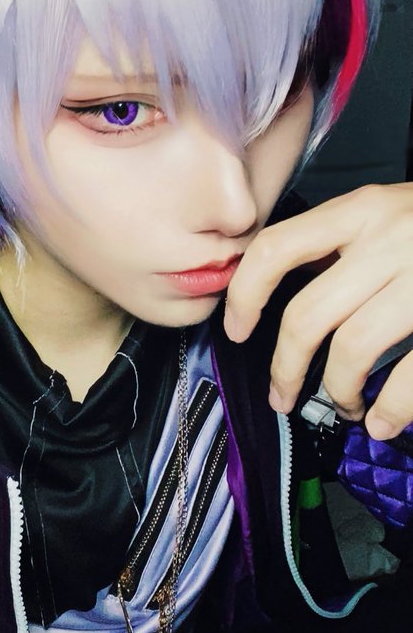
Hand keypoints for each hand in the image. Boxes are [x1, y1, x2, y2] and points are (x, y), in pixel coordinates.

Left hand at [223, 184, 412, 440]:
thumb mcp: (392, 212)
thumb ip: (341, 242)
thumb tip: (274, 293)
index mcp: (363, 209)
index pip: (276, 248)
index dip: (244, 295)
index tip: (237, 329)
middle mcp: (390, 237)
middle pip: (307, 315)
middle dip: (285, 368)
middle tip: (283, 395)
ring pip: (351, 350)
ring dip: (337, 392)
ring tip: (343, 408)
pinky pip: (410, 375)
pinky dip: (391, 409)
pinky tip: (385, 422)